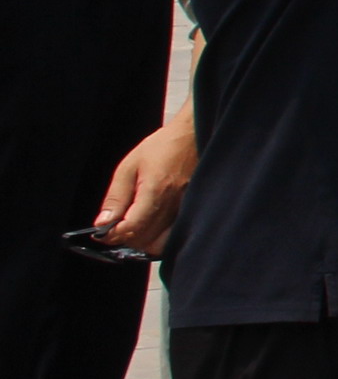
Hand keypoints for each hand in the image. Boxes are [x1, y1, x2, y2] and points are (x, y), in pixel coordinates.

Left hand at [97, 108, 194, 251]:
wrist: (194, 135)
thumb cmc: (163, 147)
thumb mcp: (129, 166)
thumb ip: (116, 197)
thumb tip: (103, 222)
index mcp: (155, 192)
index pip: (131, 228)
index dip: (113, 234)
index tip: (102, 233)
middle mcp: (173, 205)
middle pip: (145, 239)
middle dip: (125, 238)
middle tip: (114, 228)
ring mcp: (185, 210)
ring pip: (160, 243)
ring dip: (142, 241)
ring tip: (133, 228)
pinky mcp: (192, 211)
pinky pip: (174, 236)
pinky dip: (159, 239)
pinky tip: (151, 228)